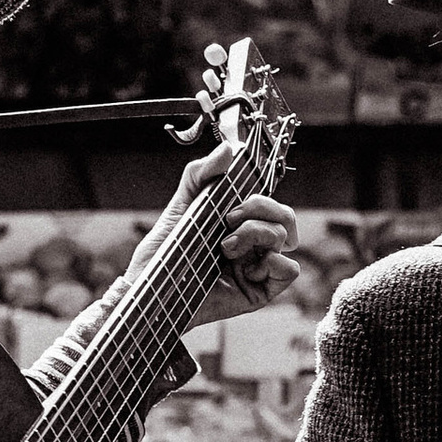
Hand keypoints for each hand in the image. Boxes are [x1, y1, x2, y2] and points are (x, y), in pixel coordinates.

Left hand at [158, 137, 301, 334]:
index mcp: (237, 226)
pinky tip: (246, 268)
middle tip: (229, 220)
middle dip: (261, 209)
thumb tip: (229, 149)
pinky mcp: (260, 292)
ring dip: (256, 234)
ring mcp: (257, 268)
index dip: (258, 196)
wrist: (150, 293)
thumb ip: (200, 175)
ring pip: (285, 237)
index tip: (232, 202)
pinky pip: (290, 269)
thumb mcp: (179, 208)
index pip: (268, 203)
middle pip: (284, 217)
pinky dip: (274, 262)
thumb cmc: (161, 256)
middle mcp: (251, 246)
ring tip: (226, 248)